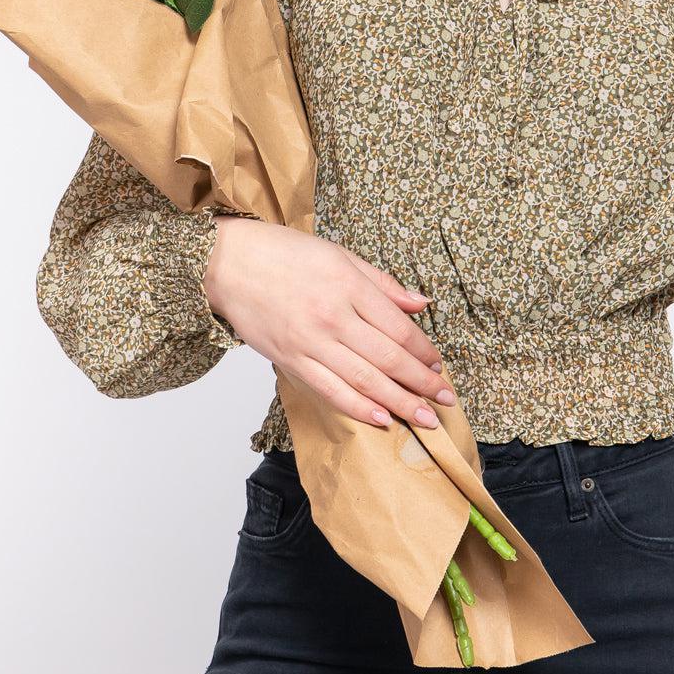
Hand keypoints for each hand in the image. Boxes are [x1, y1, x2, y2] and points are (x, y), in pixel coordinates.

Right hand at [203, 217, 453, 430]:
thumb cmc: (284, 254)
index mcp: (349, 285)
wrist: (228, 263)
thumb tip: (420, 303)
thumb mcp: (341, 256)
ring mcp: (310, 341)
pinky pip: (330, 390)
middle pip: (388, 358)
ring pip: (364, 380)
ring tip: (425, 419)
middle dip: (422, 383)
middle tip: (446, 401)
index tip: (439, 366)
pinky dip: (357, 407)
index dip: (423, 351)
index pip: (398, 327)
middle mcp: (333, 316)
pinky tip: (381, 419)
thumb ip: (382, 284)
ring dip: (399, 402)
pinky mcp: (290, 359)